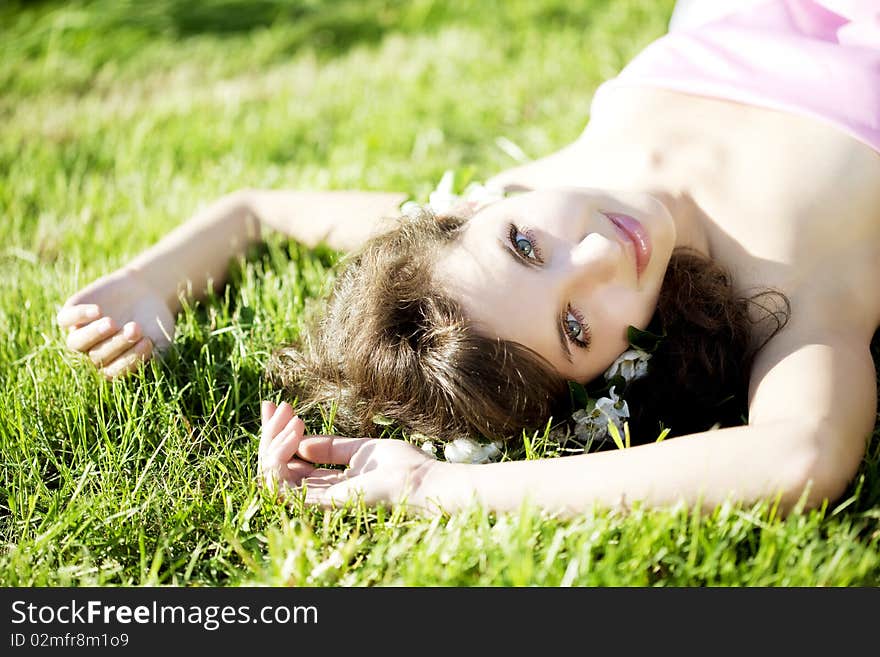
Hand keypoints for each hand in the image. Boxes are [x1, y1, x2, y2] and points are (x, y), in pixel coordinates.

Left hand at [57, 267, 173, 378]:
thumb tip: (152, 362)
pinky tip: (98, 311)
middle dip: (117, 343)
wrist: (145, 291)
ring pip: (75, 343)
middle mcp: (93, 352)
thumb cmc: (155, 321)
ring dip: (92, 334)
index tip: (148, 343)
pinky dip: (79, 316)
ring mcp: (80, 334)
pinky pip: (65, 319)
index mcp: (113, 365)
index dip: (129, 359)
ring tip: (111, 322)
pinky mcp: (72, 313)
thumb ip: (156, 354)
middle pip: (96, 356)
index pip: (114, 372)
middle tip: (135, 328)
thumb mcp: (160, 337)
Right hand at [257, 399, 443, 511]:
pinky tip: (292, 437)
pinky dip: (278, 458)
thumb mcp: (362, 449)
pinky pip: (279, 486)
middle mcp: (320, 494)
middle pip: (277, 467)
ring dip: (272, 444)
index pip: (291, 462)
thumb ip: (332, 448)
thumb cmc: (402, 466)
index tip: (276, 405)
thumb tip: (302, 443)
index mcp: (331, 484)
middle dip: (270, 434)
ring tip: (291, 421)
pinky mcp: (320, 502)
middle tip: (273, 406)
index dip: (278, 435)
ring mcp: (319, 500)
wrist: (420, 481)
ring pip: (271, 477)